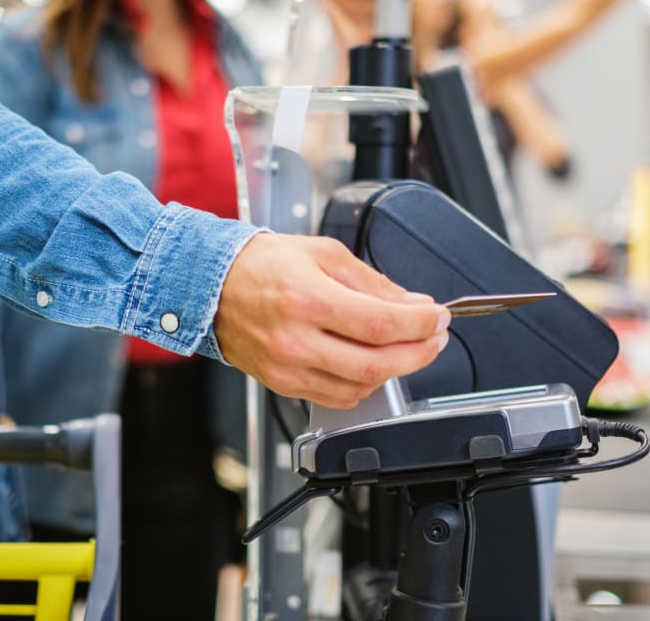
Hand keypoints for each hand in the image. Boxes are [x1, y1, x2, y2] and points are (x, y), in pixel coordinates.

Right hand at [214, 233, 451, 408]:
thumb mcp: (323, 253)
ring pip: (361, 385)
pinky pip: (337, 396)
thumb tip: (412, 304)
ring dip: (395, 370)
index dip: (420, 324)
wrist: (210, 286)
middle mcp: (296, 339)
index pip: (380, 323)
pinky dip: (364, 383)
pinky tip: (372, 363)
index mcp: (307, 299)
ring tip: (406, 347)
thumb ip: (372, 282)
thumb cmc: (262, 265)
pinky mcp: (283, 384)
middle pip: (376, 362)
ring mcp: (288, 368)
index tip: (439, 317)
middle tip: (435, 338)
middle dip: (418, 352)